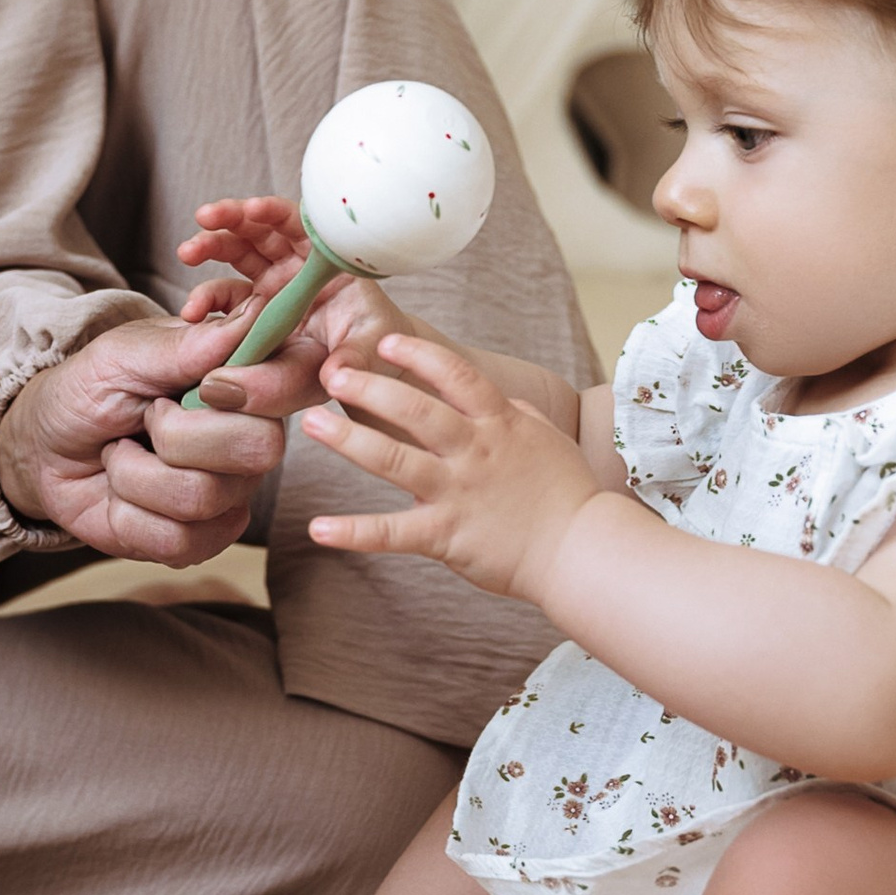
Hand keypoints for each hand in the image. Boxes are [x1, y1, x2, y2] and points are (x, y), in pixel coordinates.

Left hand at [0, 308, 300, 565]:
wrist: (46, 447)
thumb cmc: (90, 390)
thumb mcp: (124, 354)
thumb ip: (188, 345)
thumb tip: (255, 314)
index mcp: (246, 380)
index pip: (296, 382)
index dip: (262, 388)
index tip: (206, 386)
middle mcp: (252, 438)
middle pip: (258, 449)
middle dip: (176, 435)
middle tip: (146, 416)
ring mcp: (230, 494)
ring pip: (203, 498)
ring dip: (134, 474)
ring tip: (121, 453)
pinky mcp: (200, 539)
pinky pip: (179, 541)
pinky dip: (128, 515)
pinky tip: (122, 494)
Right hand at [177, 198, 413, 408]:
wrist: (363, 371)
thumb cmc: (371, 352)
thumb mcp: (364, 354)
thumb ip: (349, 360)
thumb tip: (323, 377)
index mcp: (326, 261)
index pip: (299, 224)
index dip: (273, 212)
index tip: (252, 209)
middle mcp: (297, 266)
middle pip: (260, 228)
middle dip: (231, 218)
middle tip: (205, 218)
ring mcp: (273, 284)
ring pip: (238, 251)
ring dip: (210, 244)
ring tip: (187, 252)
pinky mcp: (254, 306)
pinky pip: (226, 293)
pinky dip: (207, 296)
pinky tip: (193, 311)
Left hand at [305, 327, 604, 605]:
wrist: (583, 551)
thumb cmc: (568, 494)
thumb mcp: (546, 438)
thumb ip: (514, 414)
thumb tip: (492, 398)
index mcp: (499, 424)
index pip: (455, 375)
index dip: (416, 355)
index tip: (384, 343)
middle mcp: (474, 451)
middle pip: (414, 410)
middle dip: (369, 387)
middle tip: (332, 374)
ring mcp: (457, 492)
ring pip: (393, 459)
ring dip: (348, 440)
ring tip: (311, 424)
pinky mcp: (446, 535)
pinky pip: (392, 534)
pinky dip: (353, 532)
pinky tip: (318, 528)